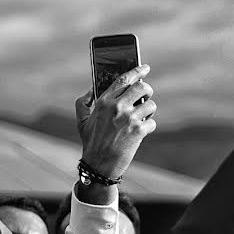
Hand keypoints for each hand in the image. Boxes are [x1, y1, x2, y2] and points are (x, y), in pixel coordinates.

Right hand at [75, 65, 156, 179]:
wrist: (99, 166)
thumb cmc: (91, 143)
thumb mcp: (82, 121)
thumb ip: (83, 102)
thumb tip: (91, 89)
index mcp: (103, 101)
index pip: (124, 79)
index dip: (137, 71)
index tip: (145, 68)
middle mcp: (117, 106)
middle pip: (142, 87)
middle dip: (147, 90)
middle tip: (146, 95)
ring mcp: (129, 118)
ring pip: (151, 104)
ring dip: (149, 111)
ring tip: (142, 117)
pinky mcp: (138, 131)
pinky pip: (152, 122)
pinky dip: (149, 127)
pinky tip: (141, 133)